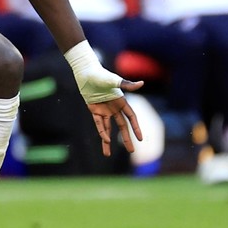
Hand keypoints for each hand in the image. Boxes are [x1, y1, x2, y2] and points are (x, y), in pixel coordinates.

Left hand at [64, 40, 144, 155]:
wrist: (86, 73)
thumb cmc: (101, 75)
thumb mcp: (114, 80)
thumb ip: (127, 84)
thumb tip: (142, 83)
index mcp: (121, 101)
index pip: (131, 117)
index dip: (136, 127)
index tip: (141, 138)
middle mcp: (114, 107)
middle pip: (122, 126)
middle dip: (126, 139)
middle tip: (131, 151)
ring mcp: (104, 110)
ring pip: (108, 129)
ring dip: (107, 141)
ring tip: (107, 154)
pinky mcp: (94, 110)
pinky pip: (98, 124)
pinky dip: (101, 132)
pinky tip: (104, 141)